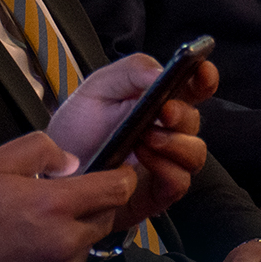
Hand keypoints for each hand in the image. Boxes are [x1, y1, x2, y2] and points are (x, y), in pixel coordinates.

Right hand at [0, 131, 135, 261]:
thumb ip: (39, 149)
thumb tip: (67, 160)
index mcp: (53, 207)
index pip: (115, 190)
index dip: (123, 176)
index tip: (121, 171)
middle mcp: (61, 243)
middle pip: (105, 219)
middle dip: (97, 203)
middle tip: (70, 193)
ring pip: (85, 246)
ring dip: (75, 230)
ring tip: (38, 219)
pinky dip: (55, 254)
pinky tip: (27, 244)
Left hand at [46, 55, 216, 230]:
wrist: (56, 168)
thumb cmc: (79, 127)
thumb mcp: (98, 87)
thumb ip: (131, 71)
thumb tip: (161, 71)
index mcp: (158, 100)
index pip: (194, 87)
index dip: (204, 77)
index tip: (201, 70)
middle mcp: (168, 130)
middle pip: (194, 120)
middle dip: (182, 114)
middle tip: (162, 111)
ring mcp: (166, 161)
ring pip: (195, 153)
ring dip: (175, 144)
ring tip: (146, 138)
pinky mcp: (159, 191)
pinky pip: (180, 182)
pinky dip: (166, 169)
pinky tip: (143, 159)